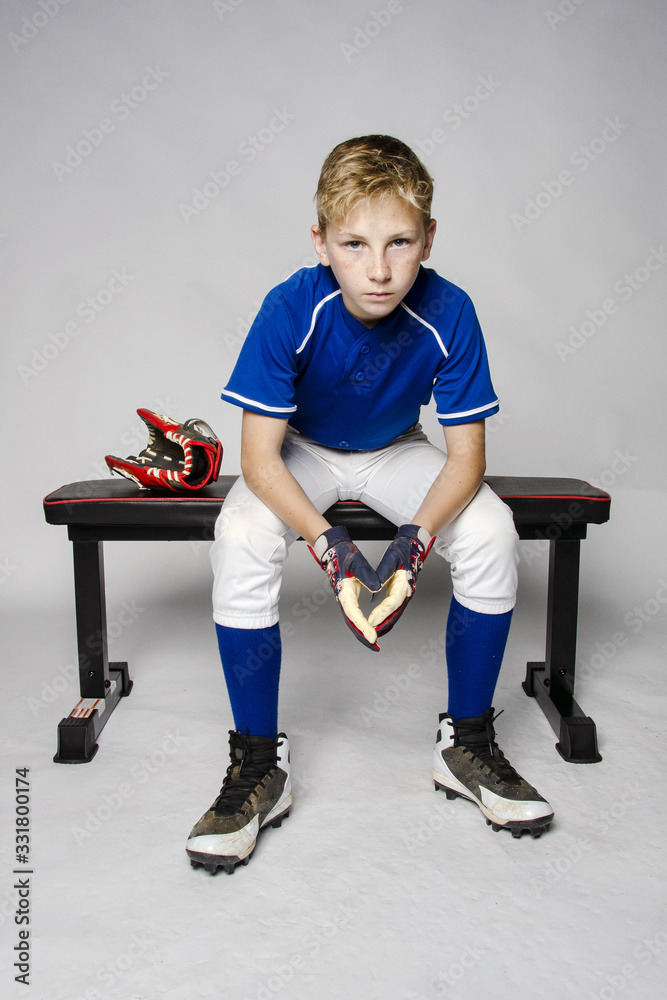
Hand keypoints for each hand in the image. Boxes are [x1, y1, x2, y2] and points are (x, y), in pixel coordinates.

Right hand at [309, 526, 380, 650]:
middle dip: (363, 636)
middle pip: (352, 623)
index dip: (364, 627)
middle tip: (375, 646)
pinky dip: (361, 625)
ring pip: (353, 621)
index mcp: (344, 592)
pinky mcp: (348, 598)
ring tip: (374, 642)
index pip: (354, 614)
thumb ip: (366, 575)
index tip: (373, 637)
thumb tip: (377, 587)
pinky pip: (355, 616)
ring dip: (362, 632)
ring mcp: (345, 600)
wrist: (333, 550)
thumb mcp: (356, 562)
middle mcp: (343, 599)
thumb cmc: (343, 555)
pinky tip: (369, 628)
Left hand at [368, 524, 434, 636]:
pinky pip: (393, 610)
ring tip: (372, 636)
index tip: (371, 623)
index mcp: (404, 582)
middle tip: (370, 638)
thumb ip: (382, 572)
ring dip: (384, 625)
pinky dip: (386, 618)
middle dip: (382, 627)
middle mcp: (406, 591)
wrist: (413, 545)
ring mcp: (404, 594)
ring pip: (394, 614)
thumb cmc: (403, 549)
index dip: (381, 614)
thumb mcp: (391, 557)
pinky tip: (378, 624)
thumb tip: (373, 585)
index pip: (392, 603)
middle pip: (394, 614)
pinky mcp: (400, 594)